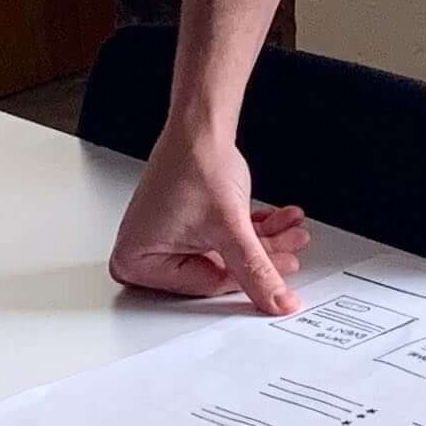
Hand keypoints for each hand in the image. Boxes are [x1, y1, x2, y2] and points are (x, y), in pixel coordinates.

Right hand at [108, 135, 309, 312]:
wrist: (200, 124)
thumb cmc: (194, 164)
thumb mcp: (230, 230)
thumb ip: (257, 272)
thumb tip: (277, 302)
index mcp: (136, 262)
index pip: (205, 285)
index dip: (248, 281)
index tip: (280, 281)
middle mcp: (144, 252)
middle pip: (217, 269)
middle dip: (261, 257)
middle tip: (290, 251)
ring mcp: (165, 236)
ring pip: (225, 252)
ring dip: (263, 241)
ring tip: (290, 232)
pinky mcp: (183, 222)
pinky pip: (221, 236)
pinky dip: (251, 228)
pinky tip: (277, 221)